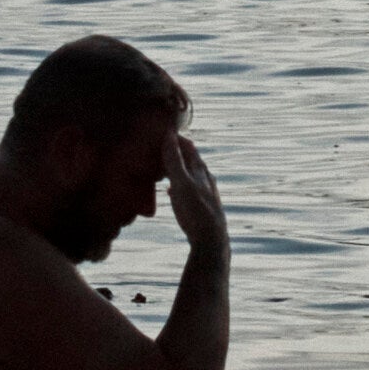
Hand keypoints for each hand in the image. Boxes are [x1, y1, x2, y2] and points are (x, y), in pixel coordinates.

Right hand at [166, 133, 227, 256]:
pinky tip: (170, 190)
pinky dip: (176, 184)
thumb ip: (174, 160)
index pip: (188, 146)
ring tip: (161, 164)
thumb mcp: (182, 183)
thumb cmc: (196, 210)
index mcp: (200, 170)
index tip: (160, 130)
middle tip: (157, 145)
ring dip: (175, 167)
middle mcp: (204, 178)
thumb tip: (168, 135)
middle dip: (174, 151)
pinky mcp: (199, 205)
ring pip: (188, 173)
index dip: (175, 137)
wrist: (211, 239)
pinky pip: (186, 189)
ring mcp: (203, 191)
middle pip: (189, 159)